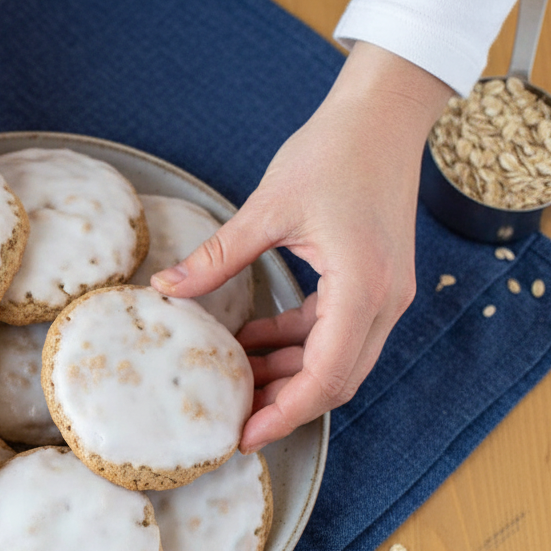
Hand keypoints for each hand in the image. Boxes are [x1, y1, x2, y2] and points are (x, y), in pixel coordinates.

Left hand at [151, 43, 452, 451]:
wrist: (384, 114)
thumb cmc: (334, 151)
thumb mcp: (267, 207)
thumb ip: (217, 256)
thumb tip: (164, 290)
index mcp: (363, 288)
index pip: (326, 377)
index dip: (284, 414)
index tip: (243, 436)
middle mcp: (384, 301)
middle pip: (336, 381)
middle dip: (284, 405)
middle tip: (232, 420)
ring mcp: (386, 294)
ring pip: (337, 360)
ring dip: (289, 374)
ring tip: (234, 382)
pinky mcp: (376, 282)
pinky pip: (337, 331)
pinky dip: (298, 343)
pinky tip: (254, 342)